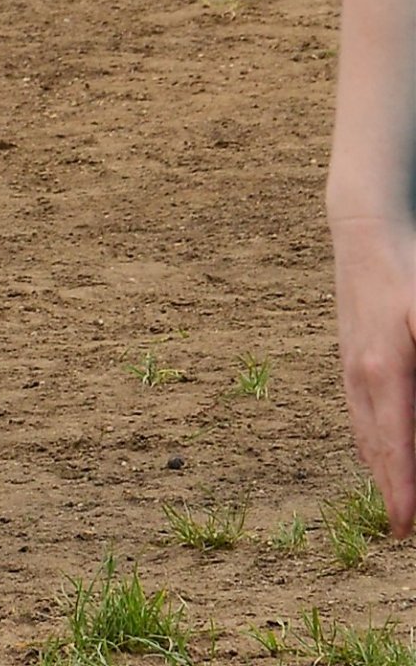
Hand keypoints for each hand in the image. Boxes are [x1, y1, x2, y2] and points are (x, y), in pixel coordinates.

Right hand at [332, 212, 415, 532]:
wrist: (364, 225)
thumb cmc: (408, 268)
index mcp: (384, 372)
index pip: (397, 448)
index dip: (403, 491)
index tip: (406, 530)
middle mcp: (361, 377)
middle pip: (378, 449)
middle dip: (393, 492)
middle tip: (408, 533)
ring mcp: (351, 365)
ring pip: (365, 432)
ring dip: (381, 471)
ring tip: (398, 506)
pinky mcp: (349, 353)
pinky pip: (359, 412)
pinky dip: (369, 443)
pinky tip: (375, 452)